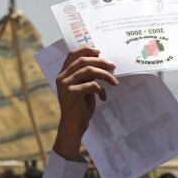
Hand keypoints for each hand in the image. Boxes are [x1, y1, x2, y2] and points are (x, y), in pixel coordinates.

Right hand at [54, 46, 118, 160]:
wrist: (73, 127)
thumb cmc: (81, 108)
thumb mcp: (84, 89)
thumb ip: (87, 77)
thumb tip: (102, 64)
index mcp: (63, 74)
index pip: (72, 54)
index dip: (86, 50)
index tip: (100, 52)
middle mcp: (62, 77)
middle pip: (83, 61)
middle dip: (101, 62)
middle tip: (113, 66)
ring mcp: (65, 85)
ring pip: (88, 71)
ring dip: (105, 75)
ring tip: (115, 82)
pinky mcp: (72, 94)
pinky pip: (91, 85)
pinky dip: (101, 90)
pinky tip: (104, 98)